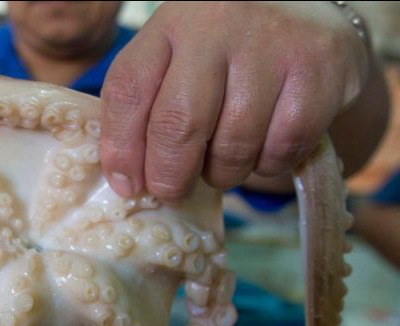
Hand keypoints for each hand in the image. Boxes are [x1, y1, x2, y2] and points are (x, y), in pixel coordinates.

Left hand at [100, 1, 369, 199]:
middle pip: (178, 125)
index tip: (126, 185)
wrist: (308, 6)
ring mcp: (272, 43)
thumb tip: (126, 180)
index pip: (129, 90)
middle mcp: (218, 25)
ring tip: (222, 164)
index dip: (121, 149)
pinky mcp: (320, 66)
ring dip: (222, 174)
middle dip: (169, 175)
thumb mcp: (177, 54)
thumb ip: (148, 104)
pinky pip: (283, 147)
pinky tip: (264, 150)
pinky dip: (269, 164)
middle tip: (171, 191)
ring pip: (233, 146)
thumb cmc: (227, 46)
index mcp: (170, 23)